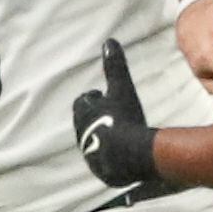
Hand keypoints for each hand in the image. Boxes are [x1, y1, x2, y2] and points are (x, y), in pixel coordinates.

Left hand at [72, 40, 158, 186]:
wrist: (130, 156)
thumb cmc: (125, 119)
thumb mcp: (121, 89)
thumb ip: (115, 66)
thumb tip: (108, 41)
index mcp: (84, 114)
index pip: (82, 103)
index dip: (92, 99)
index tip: (101, 96)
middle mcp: (82, 135)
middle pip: (84, 123)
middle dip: (94, 118)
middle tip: (108, 115)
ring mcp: (89, 154)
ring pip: (92, 143)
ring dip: (101, 137)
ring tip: (116, 135)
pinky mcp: (100, 170)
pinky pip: (102, 161)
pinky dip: (109, 155)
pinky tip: (121, 154)